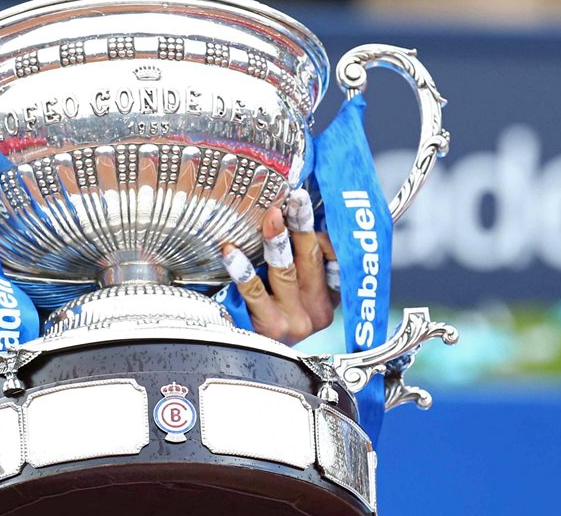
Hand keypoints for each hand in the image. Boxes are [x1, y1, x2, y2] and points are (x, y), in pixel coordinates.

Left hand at [220, 189, 335, 344]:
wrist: (252, 362)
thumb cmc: (268, 318)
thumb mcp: (294, 292)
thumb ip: (298, 263)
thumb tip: (285, 214)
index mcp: (329, 298)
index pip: (330, 256)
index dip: (316, 226)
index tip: (301, 199)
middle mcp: (318, 310)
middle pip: (310, 258)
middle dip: (302, 223)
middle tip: (295, 198)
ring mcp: (296, 320)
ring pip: (286, 271)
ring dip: (277, 240)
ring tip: (270, 215)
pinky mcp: (271, 327)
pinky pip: (254, 291)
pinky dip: (242, 269)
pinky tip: (230, 251)